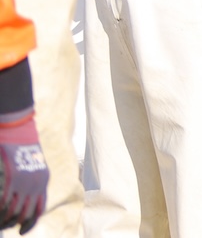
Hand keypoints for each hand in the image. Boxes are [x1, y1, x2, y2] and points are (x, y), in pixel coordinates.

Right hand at [0, 109, 47, 232]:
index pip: (40, 208)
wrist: (19, 128)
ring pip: (15, 210)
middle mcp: (38, 183)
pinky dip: (0, 210)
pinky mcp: (14, 178)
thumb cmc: (22, 145)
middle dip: (15, 224)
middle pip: (27, 213)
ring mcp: (26, 181)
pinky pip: (6, 201)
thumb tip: (19, 195)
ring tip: (0, 222)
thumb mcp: (30, 164)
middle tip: (5, 228)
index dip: (30, 222)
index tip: (21, 231)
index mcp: (43, 180)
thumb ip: (28, 180)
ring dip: (5, 219)